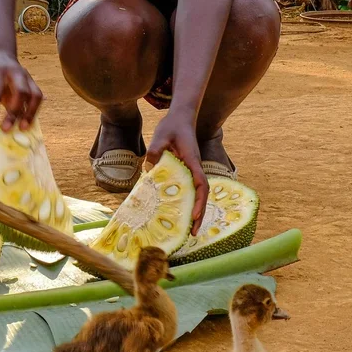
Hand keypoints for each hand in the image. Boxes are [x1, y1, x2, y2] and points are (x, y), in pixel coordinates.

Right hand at [0, 51, 43, 134]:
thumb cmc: (8, 78)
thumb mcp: (18, 86)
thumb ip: (21, 103)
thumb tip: (22, 128)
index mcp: (27, 79)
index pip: (35, 95)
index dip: (31, 112)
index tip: (22, 128)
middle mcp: (16, 73)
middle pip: (20, 93)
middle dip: (13, 113)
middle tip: (5, 130)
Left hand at [146, 113, 208, 234]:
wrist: (180, 118)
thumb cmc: (172, 126)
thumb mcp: (161, 135)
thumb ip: (155, 150)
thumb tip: (149, 167)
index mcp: (192, 160)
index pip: (201, 184)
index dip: (199, 201)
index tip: (193, 215)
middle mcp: (195, 167)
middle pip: (202, 194)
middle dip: (199, 214)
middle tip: (192, 233)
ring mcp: (192, 170)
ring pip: (198, 194)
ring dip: (195, 211)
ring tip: (189, 231)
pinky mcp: (187, 171)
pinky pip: (190, 190)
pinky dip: (189, 203)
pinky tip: (180, 214)